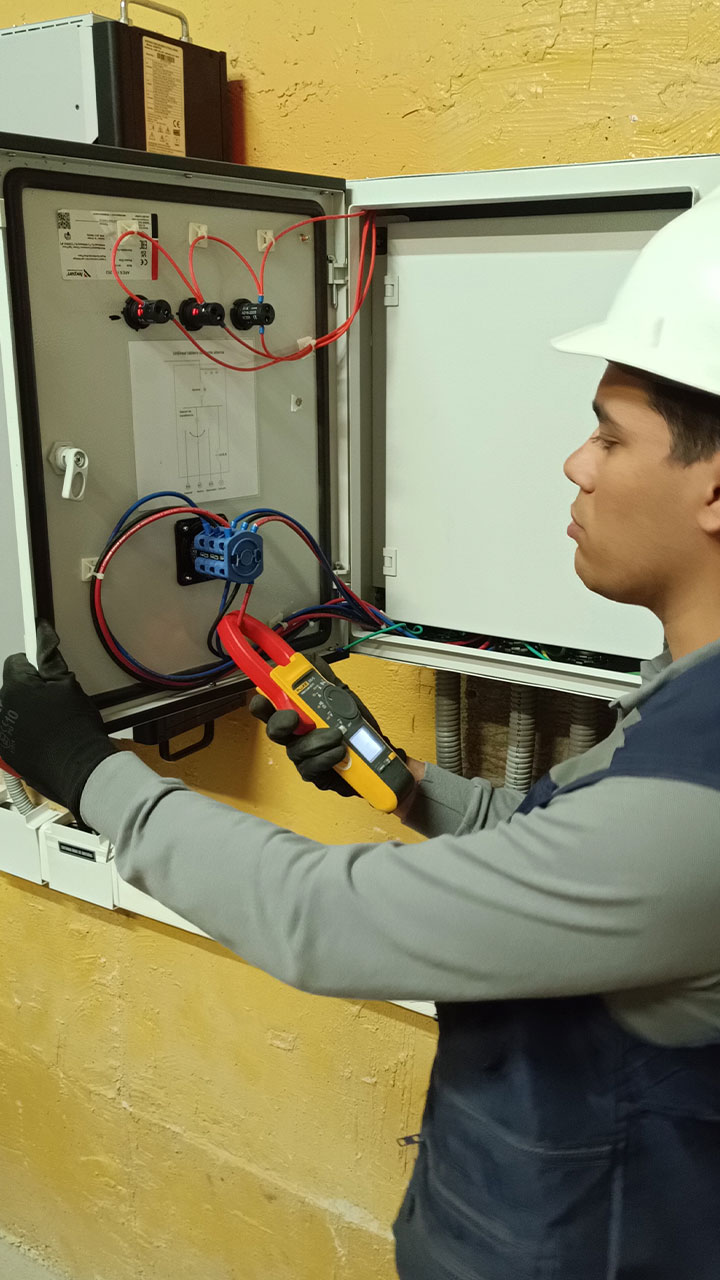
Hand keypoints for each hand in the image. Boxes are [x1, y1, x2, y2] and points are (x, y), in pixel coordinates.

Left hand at [0, 620, 115, 816]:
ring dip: (27, 711)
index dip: (35, 666)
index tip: (48, 675)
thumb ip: (50, 658)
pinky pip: (15, 732)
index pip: (15, 662)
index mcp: (14, 688)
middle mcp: (3, 709)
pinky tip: (47, 738)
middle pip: (13, 688)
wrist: (80, 768)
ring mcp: (4, 732)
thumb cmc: (76, 728)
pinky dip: (27, 732)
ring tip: (53, 722)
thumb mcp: (68, 684)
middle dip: (30, 690)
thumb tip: (42, 633)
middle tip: (56, 701)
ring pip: (14, 710)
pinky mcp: (9, 752)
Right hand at [249, 656, 405, 797]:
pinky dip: (326, 757)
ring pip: (296, 749)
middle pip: (273, 731)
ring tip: (338, 735)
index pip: (270, 708)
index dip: (261, 705)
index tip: (264, 701)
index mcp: (297, 714)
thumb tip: (309, 659)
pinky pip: (311, 768)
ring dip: (317, 740)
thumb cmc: (356, 729)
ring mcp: (303, 757)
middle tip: (294, 718)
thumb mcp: (343, 697)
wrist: (377, 757)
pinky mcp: (314, 774)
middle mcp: (295, 736)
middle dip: (281, 723)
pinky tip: (339, 752)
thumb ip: (325, 679)